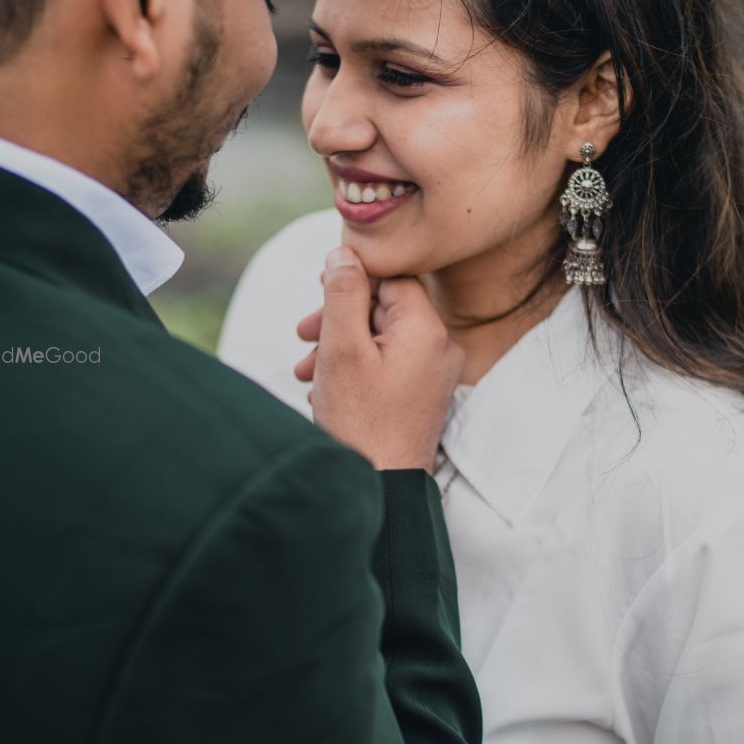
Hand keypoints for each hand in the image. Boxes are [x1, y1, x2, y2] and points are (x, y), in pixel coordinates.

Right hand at [294, 246, 463, 472]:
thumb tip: (343, 253)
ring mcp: (433, 374)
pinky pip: (386, 363)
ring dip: (339, 345)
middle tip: (302, 333)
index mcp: (427, 330)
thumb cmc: (360, 422)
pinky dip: (354, 367)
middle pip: (384, 307)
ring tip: (306, 368)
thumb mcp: (342, 349)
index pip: (392, 276)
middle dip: (338, 317)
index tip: (317, 290)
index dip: (352, 277)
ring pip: (380, 337)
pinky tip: (324, 387)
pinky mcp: (421, 395)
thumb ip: (342, 293)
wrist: (381, 490)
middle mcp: (440, 348)